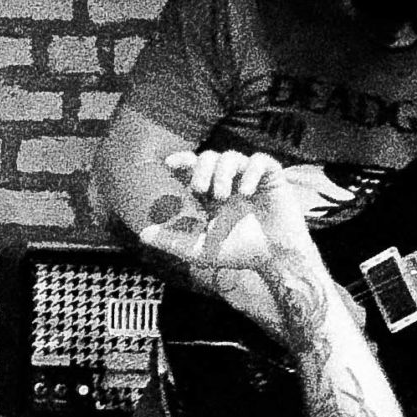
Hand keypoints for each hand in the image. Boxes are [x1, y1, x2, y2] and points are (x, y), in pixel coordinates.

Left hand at [135, 150, 348, 274]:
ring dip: (222, 172)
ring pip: (232, 156)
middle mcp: (231, 183)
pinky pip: (260, 161)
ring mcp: (252, 179)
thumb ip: (171, 241)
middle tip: (198, 189)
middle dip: (201, 168)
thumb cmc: (239, 255)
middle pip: (210, 157)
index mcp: (212, 195)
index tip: (169, 163)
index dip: (183, 160)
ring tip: (220, 197)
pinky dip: (250, 171)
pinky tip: (244, 191)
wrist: (275, 260)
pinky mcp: (274, 179)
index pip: (195, 168)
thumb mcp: (199, 250)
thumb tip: (141, 234)